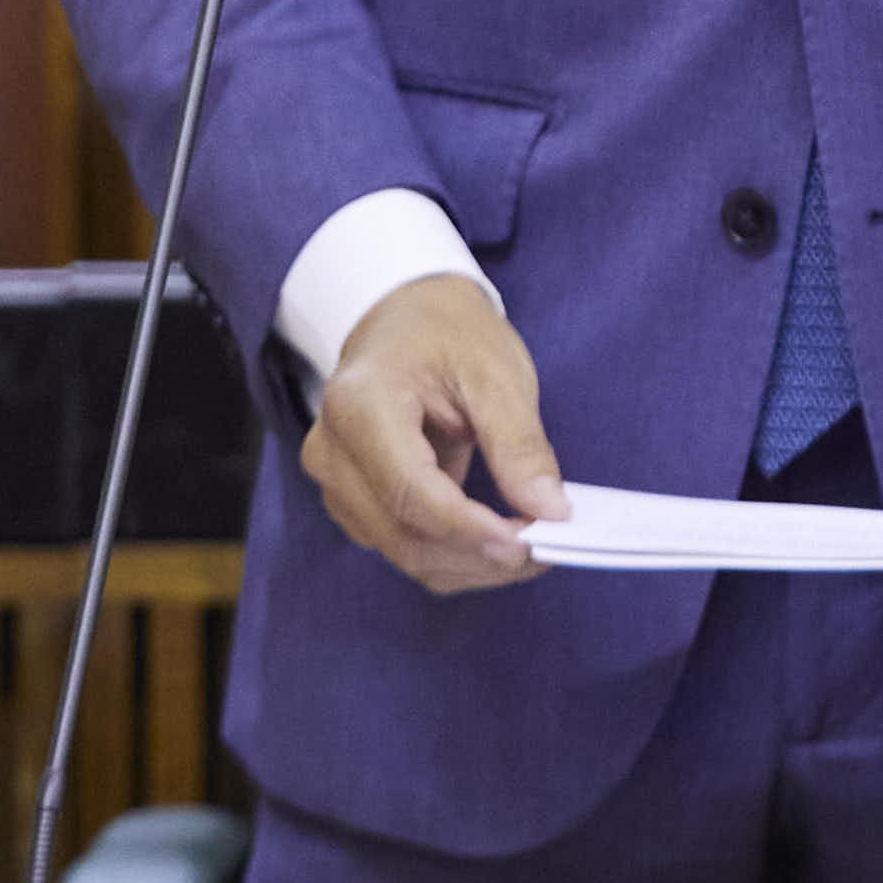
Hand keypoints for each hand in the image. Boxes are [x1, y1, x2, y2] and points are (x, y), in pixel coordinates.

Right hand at [300, 273, 567, 593]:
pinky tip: (495, 540)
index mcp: (360, 405)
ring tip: (528, 546)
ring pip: (401, 552)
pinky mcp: (350, 500)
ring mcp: (335, 480)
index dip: (470, 529)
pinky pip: (400, 546)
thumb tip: (551, 511)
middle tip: (543, 550)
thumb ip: (519, 444)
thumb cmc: (447, 334)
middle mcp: (331, 450)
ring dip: (469, 564)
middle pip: (402, 534)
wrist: (405, 318)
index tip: (529, 543)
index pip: (410, 491)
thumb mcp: (495, 371)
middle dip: (477, 555)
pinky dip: (452, 556)